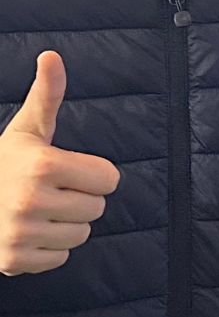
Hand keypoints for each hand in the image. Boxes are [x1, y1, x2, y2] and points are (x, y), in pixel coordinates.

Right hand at [0, 52, 120, 275]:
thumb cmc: (4, 162)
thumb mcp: (27, 128)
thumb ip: (48, 94)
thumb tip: (52, 55)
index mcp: (43, 165)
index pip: (110, 179)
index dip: (94, 174)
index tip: (69, 169)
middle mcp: (30, 201)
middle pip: (97, 208)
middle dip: (80, 199)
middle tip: (51, 190)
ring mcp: (20, 234)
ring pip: (81, 235)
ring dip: (66, 225)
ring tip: (39, 211)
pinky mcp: (13, 261)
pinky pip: (60, 258)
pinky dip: (49, 249)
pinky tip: (29, 232)